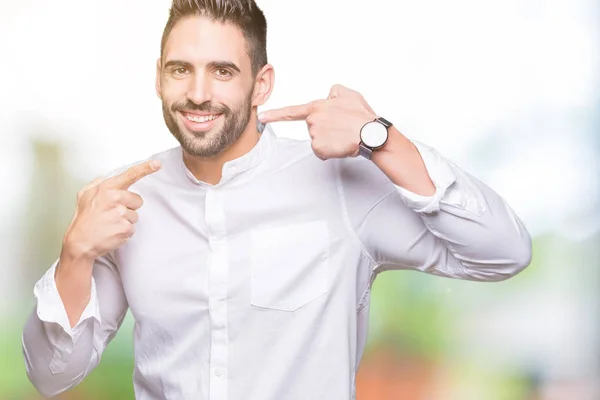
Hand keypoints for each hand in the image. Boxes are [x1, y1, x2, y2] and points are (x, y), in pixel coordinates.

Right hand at [62, 160, 161, 260]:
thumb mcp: (84, 195)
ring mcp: (120, 213)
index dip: (145, 168)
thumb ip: (97, 184)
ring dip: (125, 220)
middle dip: (128, 207)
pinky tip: (112, 231)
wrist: (79, 243)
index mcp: (106, 188)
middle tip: (112, 214)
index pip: (130, 175)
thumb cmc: (83, 220)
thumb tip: (104, 177)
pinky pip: (133, 228)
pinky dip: (124, 231)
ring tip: (110, 224)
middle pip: (138, 200)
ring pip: (135, 215)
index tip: (157, 164)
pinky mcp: (125, 227)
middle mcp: (114, 198)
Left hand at [258, 84, 376, 159]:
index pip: (291, 112)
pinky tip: (341, 145)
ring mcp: (314, 135)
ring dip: (329, 139)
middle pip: (313, 127)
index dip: (275, 115)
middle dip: (325, 128)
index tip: (261, 117)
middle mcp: (312, 121)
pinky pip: (322, 151)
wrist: (370, 134)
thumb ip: (333, 92)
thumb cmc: (362, 116)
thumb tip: (328, 97)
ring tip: (344, 135)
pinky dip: (331, 150)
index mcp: (316, 107)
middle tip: (342, 127)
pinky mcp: (319, 148)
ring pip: (318, 140)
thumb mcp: (349, 93)